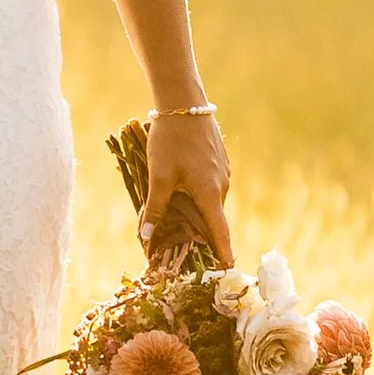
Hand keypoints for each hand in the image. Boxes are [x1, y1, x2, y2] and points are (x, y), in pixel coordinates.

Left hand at [142, 111, 230, 265]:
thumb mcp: (158, 176)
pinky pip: (209, 188)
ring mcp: (223, 173)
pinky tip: (180, 192)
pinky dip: (198, 196)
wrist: (183, 103)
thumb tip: (147, 237)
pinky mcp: (219, 162)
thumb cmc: (170, 140)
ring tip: (176, 224)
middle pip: (212, 219)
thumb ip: (155, 208)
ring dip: (196, 214)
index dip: (223, 254)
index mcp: (210, 193)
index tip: (226, 271)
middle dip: (199, 235)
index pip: (221, 233)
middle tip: (180, 250)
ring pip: (209, 202)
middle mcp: (222, 186)